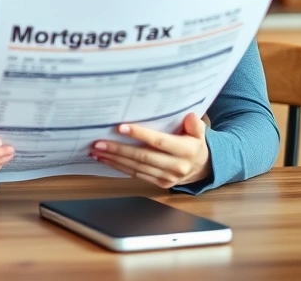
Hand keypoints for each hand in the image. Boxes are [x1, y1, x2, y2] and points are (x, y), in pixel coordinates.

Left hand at [91, 113, 210, 188]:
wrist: (203, 168)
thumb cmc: (195, 144)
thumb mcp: (199, 132)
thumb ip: (195, 124)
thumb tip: (189, 116)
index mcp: (186, 150)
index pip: (159, 142)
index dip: (140, 135)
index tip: (121, 128)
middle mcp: (176, 166)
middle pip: (143, 157)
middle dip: (119, 150)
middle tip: (99, 143)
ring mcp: (167, 177)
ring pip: (137, 168)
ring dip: (115, 160)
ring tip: (97, 151)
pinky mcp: (160, 183)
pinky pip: (137, 175)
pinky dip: (120, 167)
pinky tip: (107, 160)